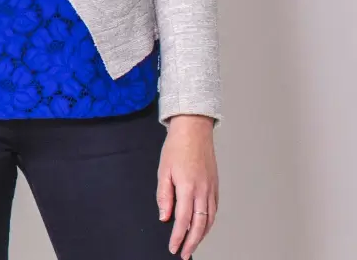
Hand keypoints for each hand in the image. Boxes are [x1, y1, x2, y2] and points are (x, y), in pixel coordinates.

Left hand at [158, 115, 218, 258]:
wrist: (194, 131)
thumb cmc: (176, 147)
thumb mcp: (163, 171)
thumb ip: (164, 196)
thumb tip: (165, 216)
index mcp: (188, 187)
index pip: (183, 220)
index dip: (178, 237)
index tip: (173, 247)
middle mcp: (203, 191)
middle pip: (199, 225)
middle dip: (192, 242)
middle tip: (185, 254)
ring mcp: (211, 189)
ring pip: (209, 220)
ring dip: (201, 235)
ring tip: (193, 245)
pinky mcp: (215, 186)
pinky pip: (214, 210)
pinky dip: (208, 223)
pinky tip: (203, 227)